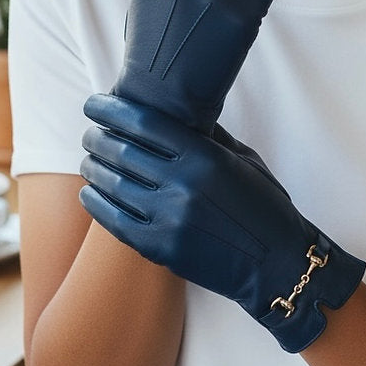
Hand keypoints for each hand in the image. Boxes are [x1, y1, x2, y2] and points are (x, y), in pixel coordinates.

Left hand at [80, 95, 365, 352]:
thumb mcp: (241, 159)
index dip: (111, 109)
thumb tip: (172, 110)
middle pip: (121, 150)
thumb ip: (205, 134)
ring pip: (112, 184)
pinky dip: (97, 203)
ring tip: (88, 159)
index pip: (142, 122)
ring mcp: (169, 219)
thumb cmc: (263, 204)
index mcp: (203, 156)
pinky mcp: (161, 249)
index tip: (94, 103)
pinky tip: (90, 192)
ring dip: (93, 167)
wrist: (277, 262)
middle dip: (97, 136)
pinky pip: (115, 221)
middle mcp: (182, 185)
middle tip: (89, 131)